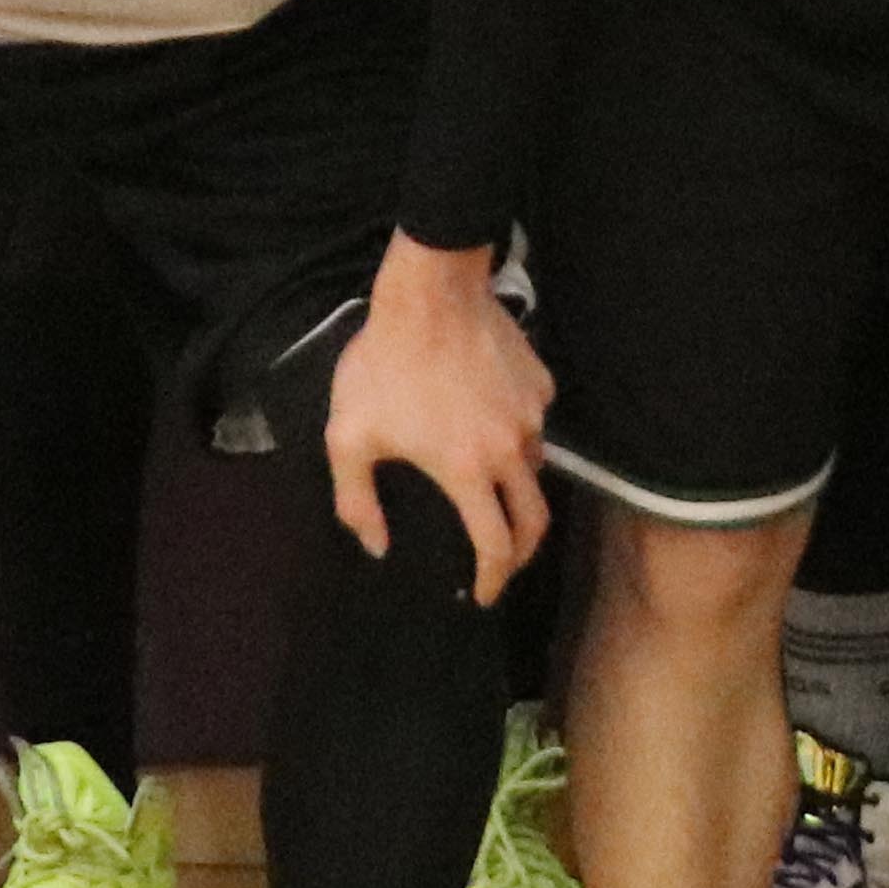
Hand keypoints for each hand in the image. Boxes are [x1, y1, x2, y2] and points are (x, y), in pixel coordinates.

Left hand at [323, 240, 553, 601]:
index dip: (493, 579)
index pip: (496, 545)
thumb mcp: (348, 437)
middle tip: (501, 562)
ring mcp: (532, 414)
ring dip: (516, 491)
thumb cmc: (384, 365)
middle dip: (521, 552)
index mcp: (467, 471)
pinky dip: (516, 436)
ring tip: (487, 487)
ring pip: (535, 468)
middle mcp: (511, 450)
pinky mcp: (540, 382)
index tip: (483, 596)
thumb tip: (377, 545)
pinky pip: (534, 422)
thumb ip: (357, 501)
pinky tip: (486, 420)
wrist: (430, 292)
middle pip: (535, 519)